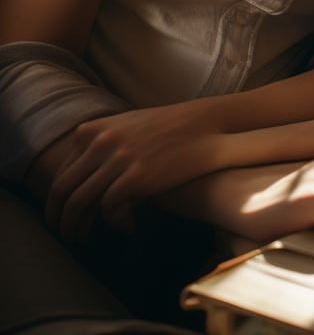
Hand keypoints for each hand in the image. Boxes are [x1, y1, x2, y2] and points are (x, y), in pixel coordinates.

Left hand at [46, 100, 226, 241]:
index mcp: (91, 130)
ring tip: (85, 240)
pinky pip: (110, 208)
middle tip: (66, 237)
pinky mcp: (138, 175)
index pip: (59, 176)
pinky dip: (115, 221)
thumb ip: (96, 151)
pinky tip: (130, 223)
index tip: (59, 219)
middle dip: (60, 221)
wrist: (205, 125)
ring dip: (79, 228)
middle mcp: (100, 142)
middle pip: (62, 192)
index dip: (55, 204)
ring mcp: (118, 158)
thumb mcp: (123, 130)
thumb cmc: (165, 132)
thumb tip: (74, 189)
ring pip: (80, 203)